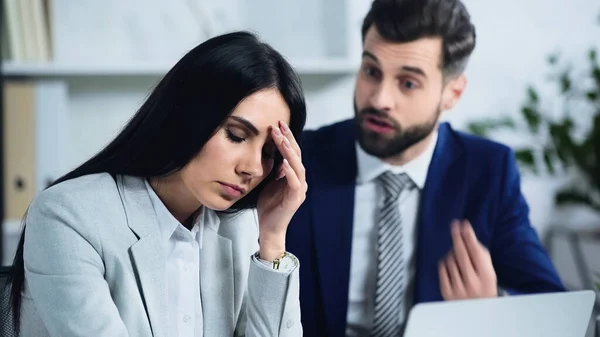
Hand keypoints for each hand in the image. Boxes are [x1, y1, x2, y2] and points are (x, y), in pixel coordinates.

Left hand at [256, 121, 306, 259]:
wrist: (270, 227)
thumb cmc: (269, 206)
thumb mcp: (270, 183)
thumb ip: (275, 170)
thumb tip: (276, 155)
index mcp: (294, 176)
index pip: (292, 153)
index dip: (286, 138)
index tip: (277, 125)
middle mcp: (300, 181)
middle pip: (297, 155)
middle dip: (288, 139)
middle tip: (279, 125)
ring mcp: (299, 190)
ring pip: (298, 166)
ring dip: (290, 152)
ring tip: (282, 140)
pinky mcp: (295, 200)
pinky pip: (294, 183)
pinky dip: (290, 172)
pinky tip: (285, 163)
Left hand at [438, 220, 496, 299]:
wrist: (478, 311)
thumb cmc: (483, 285)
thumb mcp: (488, 271)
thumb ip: (481, 255)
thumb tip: (467, 237)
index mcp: (486, 276)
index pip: (475, 251)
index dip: (469, 236)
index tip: (464, 224)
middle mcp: (472, 282)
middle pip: (461, 253)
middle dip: (457, 236)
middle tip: (454, 225)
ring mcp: (458, 288)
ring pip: (450, 259)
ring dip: (452, 253)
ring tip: (458, 257)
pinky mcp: (446, 292)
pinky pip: (441, 268)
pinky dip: (445, 263)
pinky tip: (450, 265)